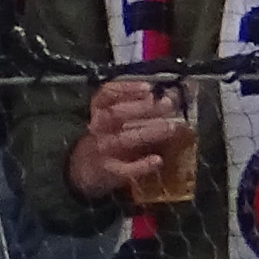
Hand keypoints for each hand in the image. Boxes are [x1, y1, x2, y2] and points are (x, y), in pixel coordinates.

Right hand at [67, 79, 190, 204]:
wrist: (86, 169)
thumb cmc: (111, 138)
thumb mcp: (120, 120)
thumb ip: (142, 108)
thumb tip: (170, 96)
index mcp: (99, 111)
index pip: (106, 95)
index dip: (126, 89)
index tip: (149, 88)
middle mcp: (97, 128)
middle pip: (116, 115)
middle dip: (143, 109)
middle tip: (167, 106)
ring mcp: (101, 149)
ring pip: (122, 139)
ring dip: (149, 132)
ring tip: (171, 128)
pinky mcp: (108, 170)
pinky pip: (123, 168)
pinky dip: (141, 165)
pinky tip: (157, 160)